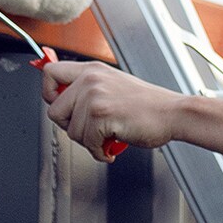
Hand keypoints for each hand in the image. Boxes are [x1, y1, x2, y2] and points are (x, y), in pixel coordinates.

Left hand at [40, 58, 182, 161]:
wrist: (172, 114)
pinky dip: (99, 152)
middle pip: (55, 109)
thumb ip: (90, 90)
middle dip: (70, 127)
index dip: (49, 95)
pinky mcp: (101, 115)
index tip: (62, 108)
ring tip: (105, 141)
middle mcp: (90, 79)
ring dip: (89, 143)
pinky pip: (87, 142)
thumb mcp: (114, 86)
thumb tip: (69, 104)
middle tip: (87, 132)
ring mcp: (94, 96)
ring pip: (71, 131)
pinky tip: (110, 149)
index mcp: (91, 70)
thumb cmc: (149, 105)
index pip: (50, 73)